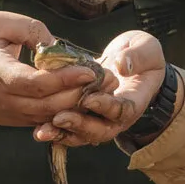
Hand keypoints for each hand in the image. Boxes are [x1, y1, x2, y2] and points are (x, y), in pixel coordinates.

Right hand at [0, 11, 98, 150]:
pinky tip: (90, 96)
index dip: (62, 79)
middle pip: (47, 104)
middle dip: (80, 94)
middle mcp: (3, 98)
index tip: (88, 69)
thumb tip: (57, 44)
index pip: (31, 82)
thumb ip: (28, 28)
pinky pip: (49, 121)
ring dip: (80, 104)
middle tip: (108, 79)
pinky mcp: (20, 121)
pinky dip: (71, 111)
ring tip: (105, 86)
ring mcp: (12, 114)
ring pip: (51, 117)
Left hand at [42, 30, 165, 148]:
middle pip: (99, 130)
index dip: (106, 107)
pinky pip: (69, 130)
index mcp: (134, 102)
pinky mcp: (84, 117)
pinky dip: (55, 131)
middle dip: (79, 125)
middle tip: (60, 118)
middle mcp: (116, 117)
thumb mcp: (146, 49)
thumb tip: (122, 66)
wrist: (136, 66)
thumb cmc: (143, 55)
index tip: (89, 99)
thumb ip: (137, 57)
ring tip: (42, 131)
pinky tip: (38, 129)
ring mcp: (99, 120)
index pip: (121, 110)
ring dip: (62, 134)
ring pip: (81, 134)